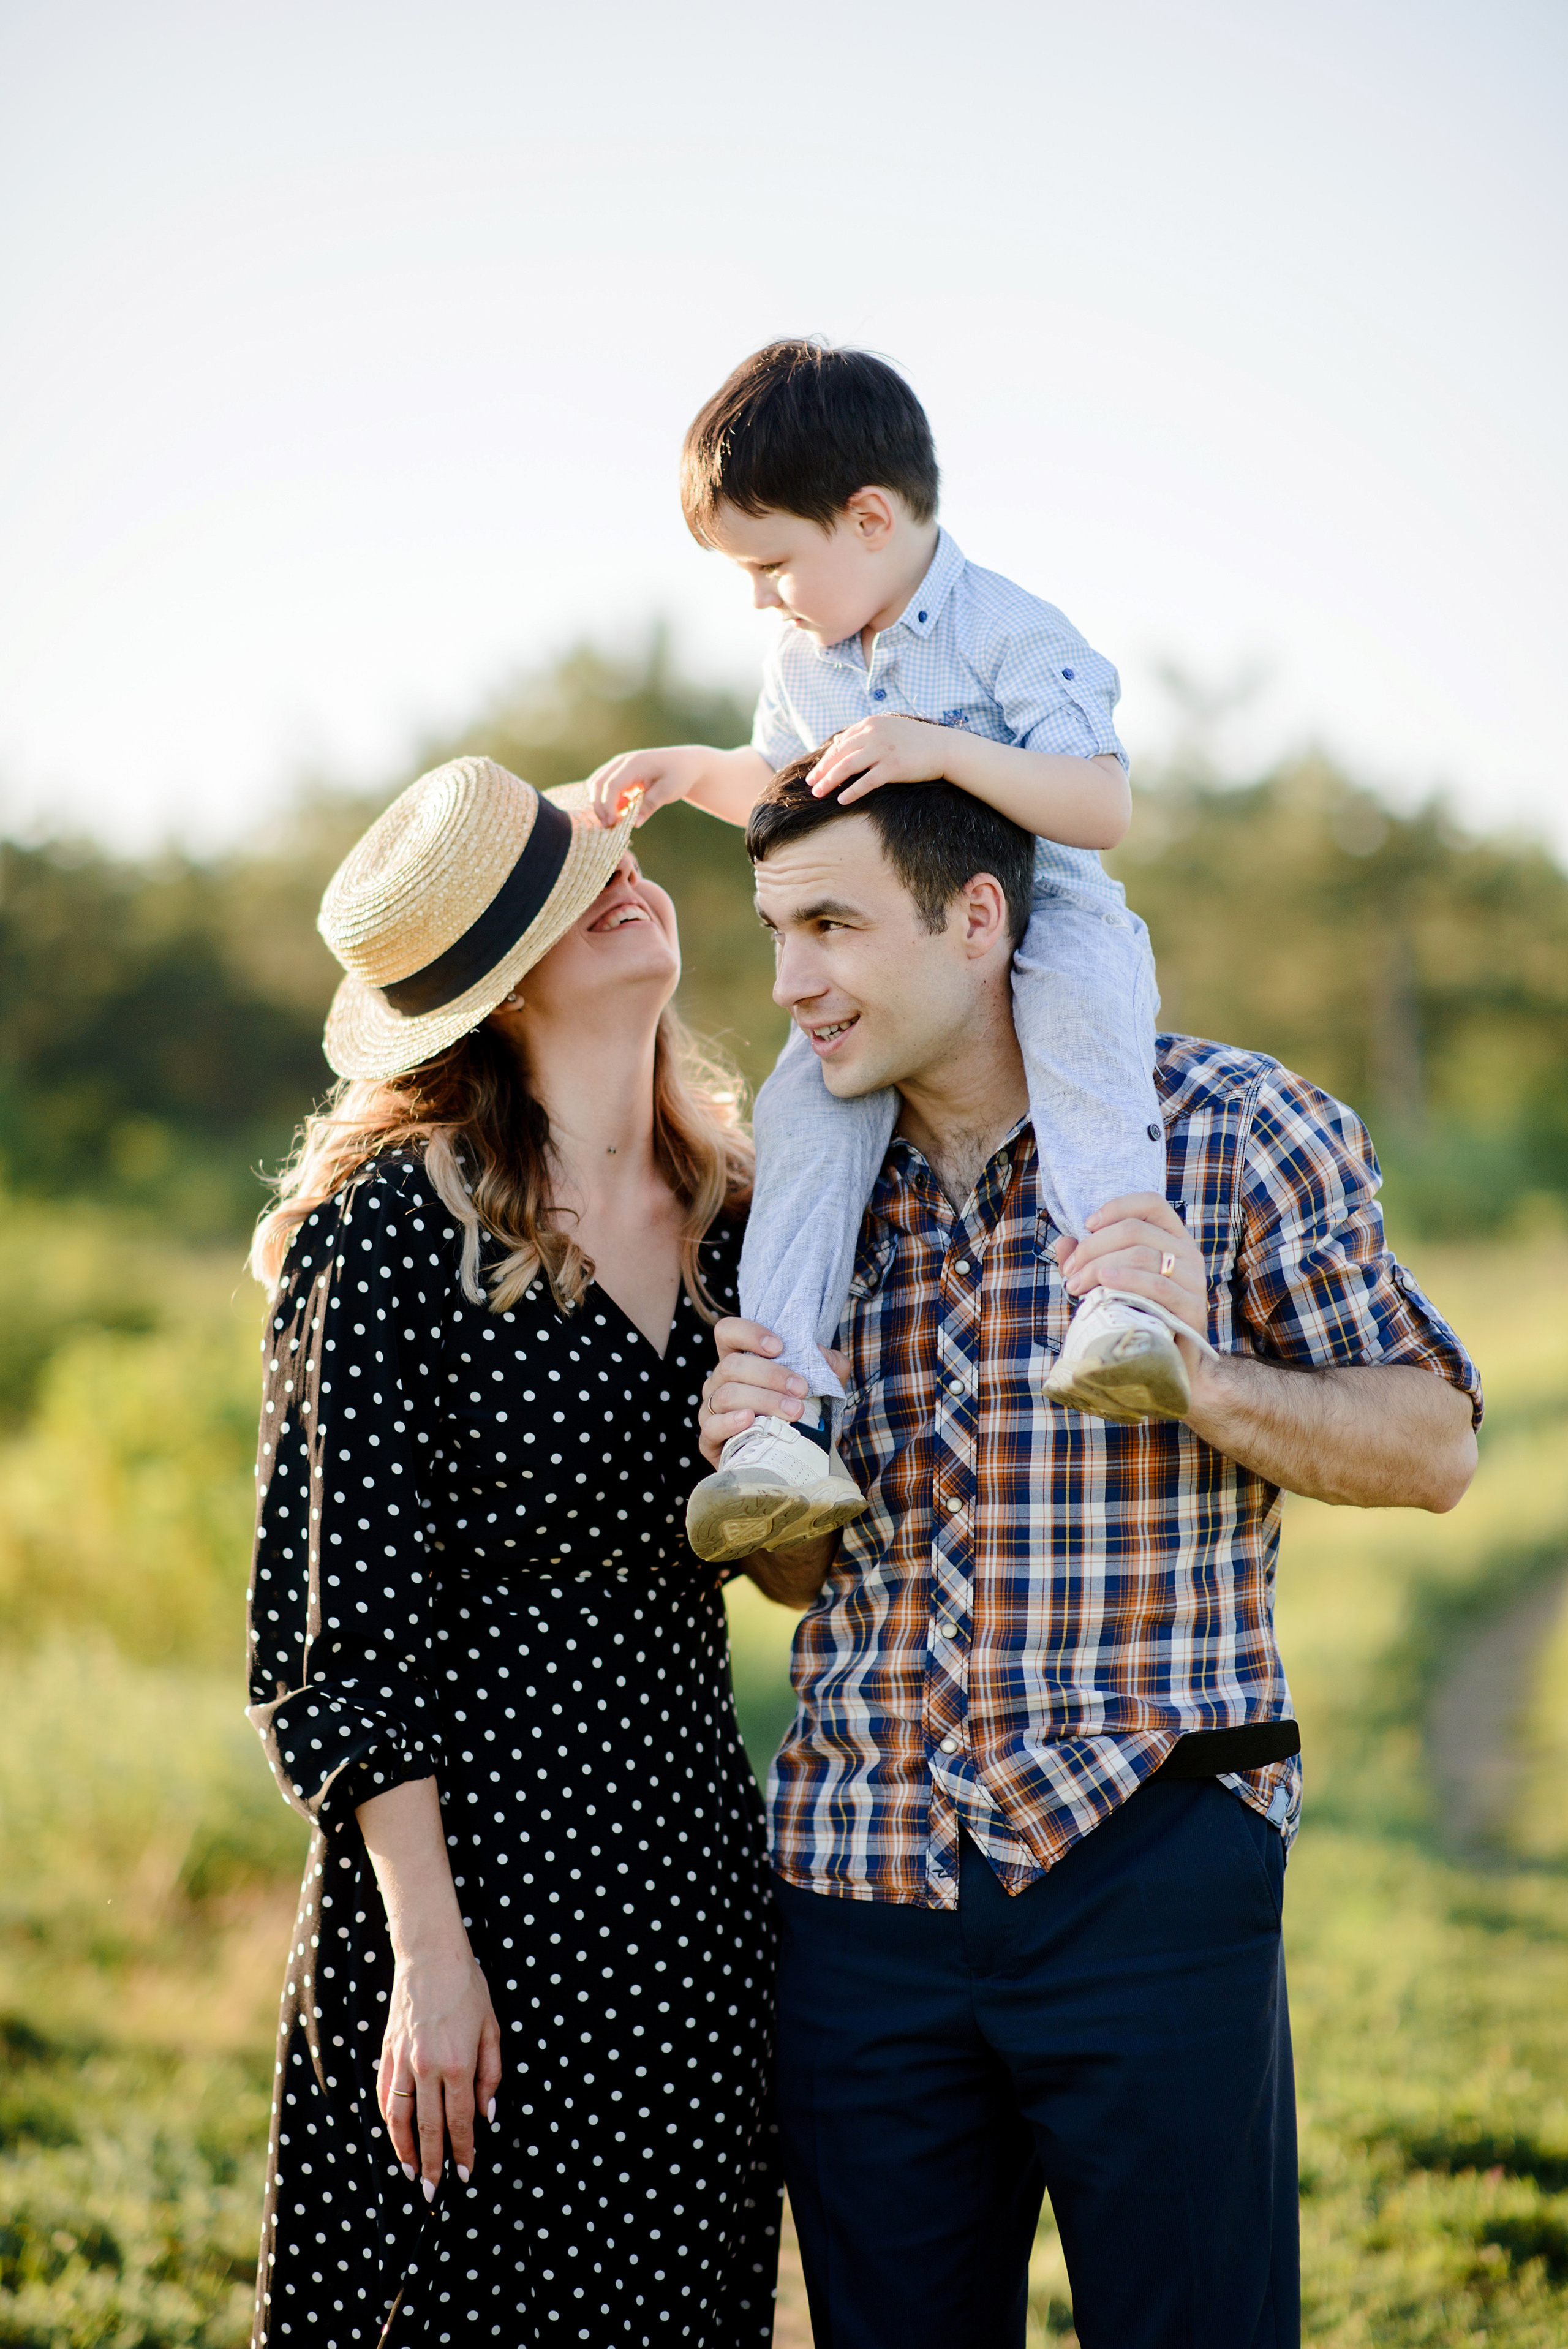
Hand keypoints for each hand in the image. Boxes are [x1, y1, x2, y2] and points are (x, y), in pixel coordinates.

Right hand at [377, 1945, 502, 2198]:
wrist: (431, 1956)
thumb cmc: (468, 1990)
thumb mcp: (492, 2029)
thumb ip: (491, 2075)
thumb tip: (487, 2115)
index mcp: (458, 2062)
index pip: (460, 2120)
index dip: (463, 2151)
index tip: (466, 2175)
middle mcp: (428, 2066)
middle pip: (429, 2127)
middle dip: (433, 2164)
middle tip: (433, 2193)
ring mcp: (404, 2060)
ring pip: (400, 2117)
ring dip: (405, 2150)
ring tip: (410, 2174)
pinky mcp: (388, 2052)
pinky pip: (386, 2094)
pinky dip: (389, 2119)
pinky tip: (395, 2135)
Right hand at [585, 746, 705, 827]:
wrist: (684, 764)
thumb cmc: (679, 775)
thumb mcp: (668, 791)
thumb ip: (650, 805)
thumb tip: (634, 824)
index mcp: (634, 763)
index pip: (612, 785)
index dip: (608, 805)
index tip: (612, 824)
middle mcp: (622, 762)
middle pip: (598, 783)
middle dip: (599, 806)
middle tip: (608, 827)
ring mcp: (618, 766)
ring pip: (596, 784)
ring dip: (600, 804)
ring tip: (612, 822)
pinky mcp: (619, 773)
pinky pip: (604, 787)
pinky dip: (606, 801)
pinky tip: (619, 813)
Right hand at [698, 1317, 847, 1464]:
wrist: (796, 1458)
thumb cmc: (804, 1414)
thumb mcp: (823, 1386)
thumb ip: (829, 1365)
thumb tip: (821, 1354)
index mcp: (740, 1360)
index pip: (728, 1332)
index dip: (748, 1333)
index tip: (779, 1347)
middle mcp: (720, 1381)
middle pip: (731, 1365)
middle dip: (770, 1375)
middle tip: (801, 1390)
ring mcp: (710, 1409)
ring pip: (726, 1395)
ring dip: (762, 1400)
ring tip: (793, 1412)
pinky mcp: (709, 1439)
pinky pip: (711, 1426)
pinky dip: (730, 1422)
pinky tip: (750, 1420)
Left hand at [807, 716, 949, 803]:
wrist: (944, 747)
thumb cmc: (916, 741)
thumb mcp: (889, 730)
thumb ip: (866, 734)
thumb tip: (840, 743)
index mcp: (872, 724)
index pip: (841, 741)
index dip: (827, 757)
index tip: (817, 770)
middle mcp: (874, 734)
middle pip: (839, 754)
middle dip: (822, 770)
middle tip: (810, 784)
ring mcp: (883, 751)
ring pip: (847, 767)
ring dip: (829, 781)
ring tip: (818, 793)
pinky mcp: (893, 767)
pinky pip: (866, 782)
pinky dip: (852, 792)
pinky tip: (841, 800)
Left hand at [1056, 1192, 1213, 1394]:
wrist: (1170, 1365)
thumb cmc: (1136, 1318)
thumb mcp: (1107, 1284)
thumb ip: (1087, 1261)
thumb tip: (1065, 1241)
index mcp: (1173, 1240)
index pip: (1151, 1203)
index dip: (1116, 1207)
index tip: (1086, 1225)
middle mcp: (1188, 1254)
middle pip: (1135, 1230)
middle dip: (1093, 1247)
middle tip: (1069, 1273)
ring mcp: (1194, 1281)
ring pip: (1141, 1255)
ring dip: (1099, 1266)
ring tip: (1075, 1286)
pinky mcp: (1193, 1309)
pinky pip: (1158, 1287)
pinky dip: (1126, 1280)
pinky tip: (1103, 1285)